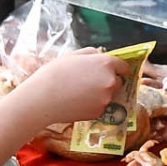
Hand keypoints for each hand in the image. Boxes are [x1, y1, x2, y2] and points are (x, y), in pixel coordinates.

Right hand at [6, 48, 127, 127]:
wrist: (43, 98)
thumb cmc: (54, 73)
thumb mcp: (73, 55)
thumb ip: (91, 53)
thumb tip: (100, 55)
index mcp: (105, 64)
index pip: (123, 66)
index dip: (117, 68)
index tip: (111, 71)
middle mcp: (110, 81)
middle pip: (118, 82)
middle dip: (108, 81)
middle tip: (90, 82)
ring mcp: (105, 99)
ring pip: (108, 95)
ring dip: (100, 94)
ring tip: (80, 92)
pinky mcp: (98, 112)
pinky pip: (100, 107)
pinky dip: (93, 105)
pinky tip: (77, 102)